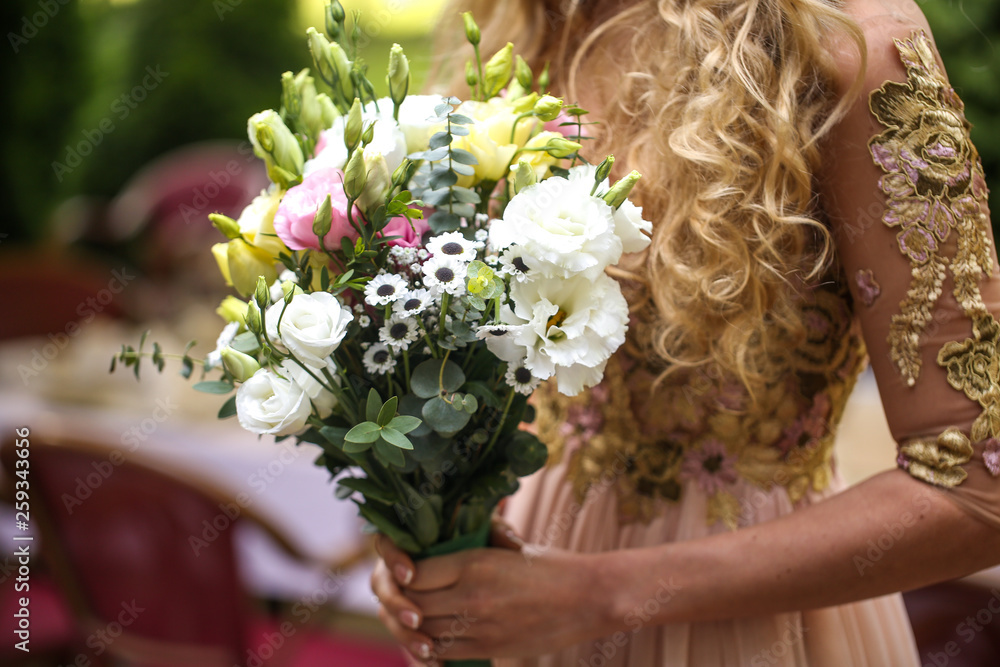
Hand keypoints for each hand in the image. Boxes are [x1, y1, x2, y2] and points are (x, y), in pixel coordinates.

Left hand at [371, 521, 614, 663]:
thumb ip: (475, 539)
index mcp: (475, 562)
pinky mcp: (488, 649)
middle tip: (403, 594)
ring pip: (424, 629)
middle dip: (403, 599)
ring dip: (414, 624)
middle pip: (413, 602)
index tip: (407, 569)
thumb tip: (448, 530)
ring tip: (413, 614)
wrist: (588, 599)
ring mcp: (479, 626)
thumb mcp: (509, 544)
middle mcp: (471, 595)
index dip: (404, 572)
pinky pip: (443, 651)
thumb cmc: (551, 566)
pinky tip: (430, 636)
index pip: (416, 572)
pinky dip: (431, 645)